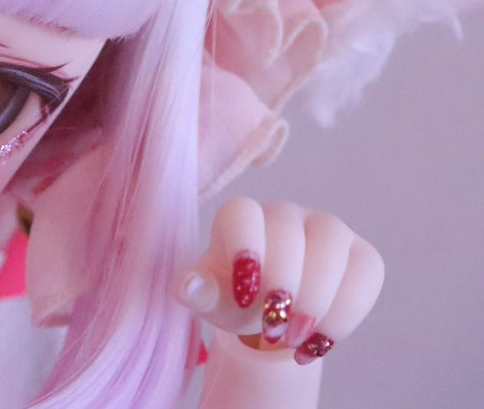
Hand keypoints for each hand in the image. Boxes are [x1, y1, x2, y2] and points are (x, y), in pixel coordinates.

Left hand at [175, 198, 383, 364]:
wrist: (272, 316)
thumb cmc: (235, 299)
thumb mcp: (213, 300)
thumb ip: (199, 292)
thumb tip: (187, 286)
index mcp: (240, 216)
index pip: (242, 214)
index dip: (245, 249)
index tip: (244, 295)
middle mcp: (284, 214)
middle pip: (288, 229)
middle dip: (283, 282)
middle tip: (273, 327)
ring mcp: (326, 228)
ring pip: (331, 243)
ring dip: (316, 296)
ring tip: (294, 337)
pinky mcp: (360, 254)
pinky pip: (366, 270)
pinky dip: (346, 311)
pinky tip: (320, 341)